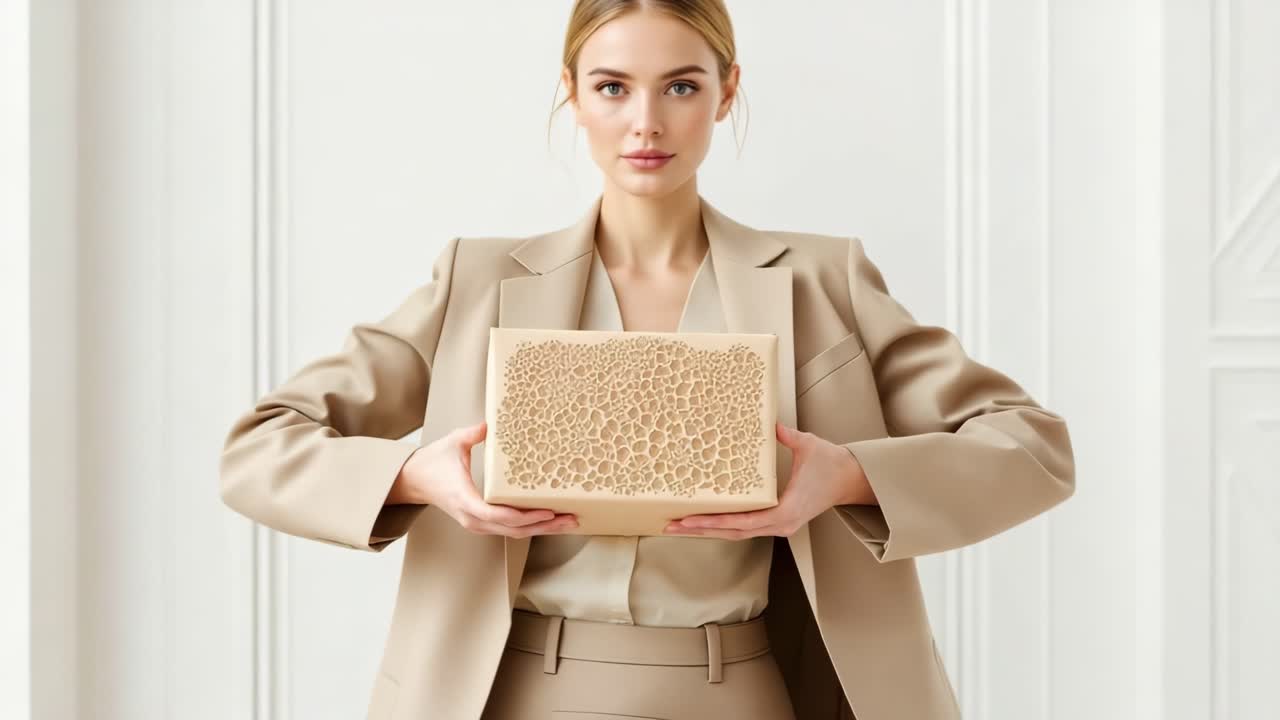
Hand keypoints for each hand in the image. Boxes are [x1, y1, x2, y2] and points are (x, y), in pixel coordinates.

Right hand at [397, 420, 578, 537]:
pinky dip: (531, 526)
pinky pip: (509, 529)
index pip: (498, 515)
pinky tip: (548, 521)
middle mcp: (473, 517)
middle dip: (545, 525)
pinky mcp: (481, 523)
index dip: (525, 516)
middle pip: (514, 529)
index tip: (548, 511)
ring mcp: (477, 523)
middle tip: (570, 518)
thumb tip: (490, 424)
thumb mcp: (452, 442)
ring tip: (568, 521)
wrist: (413, 482)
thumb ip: (472, 433)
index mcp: (466, 499)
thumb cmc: (432, 464)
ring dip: (542, 529)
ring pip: (514, 532)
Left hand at [663, 421, 873, 538]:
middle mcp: (780, 524)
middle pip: (733, 532)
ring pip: (737, 533)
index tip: (690, 520)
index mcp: (786, 510)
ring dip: (708, 530)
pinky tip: (705, 520)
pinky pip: (745, 527)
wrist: (851, 480)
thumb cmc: (831, 464)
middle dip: (700, 530)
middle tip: (670, 525)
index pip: (743, 522)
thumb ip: (788, 437)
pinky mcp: (778, 521)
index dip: (714, 522)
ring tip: (679, 525)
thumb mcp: (809, 446)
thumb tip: (770, 424)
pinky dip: (723, 525)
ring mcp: (779, 525)